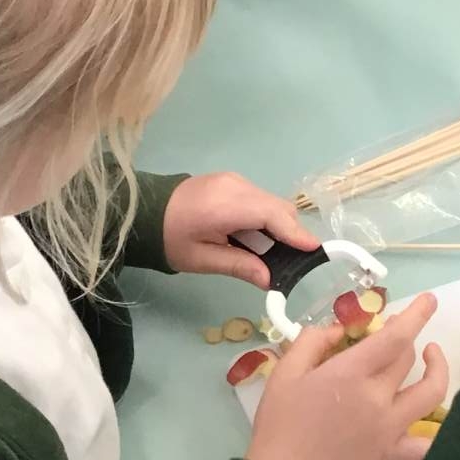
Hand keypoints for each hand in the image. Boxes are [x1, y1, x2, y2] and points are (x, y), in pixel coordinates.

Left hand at [162, 173, 318, 286]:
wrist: (144, 211)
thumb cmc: (170, 239)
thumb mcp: (201, 259)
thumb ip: (238, 266)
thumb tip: (269, 279)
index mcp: (227, 205)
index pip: (272, 215)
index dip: (296, 233)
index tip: (314, 250)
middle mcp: (236, 186)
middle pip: (278, 207)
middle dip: (290, 233)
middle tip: (291, 262)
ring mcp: (234, 180)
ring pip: (271, 203)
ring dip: (277, 226)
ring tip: (269, 254)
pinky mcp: (231, 182)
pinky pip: (259, 200)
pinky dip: (265, 218)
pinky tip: (255, 238)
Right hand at [246, 295, 448, 459]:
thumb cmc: (280, 422)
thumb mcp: (285, 371)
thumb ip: (312, 342)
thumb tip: (339, 329)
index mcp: (350, 373)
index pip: (395, 337)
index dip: (417, 315)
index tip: (428, 300)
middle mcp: (377, 398)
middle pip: (408, 358)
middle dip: (407, 338)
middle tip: (395, 333)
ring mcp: (390, 428)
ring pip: (431, 392)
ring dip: (438, 370)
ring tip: (432, 358)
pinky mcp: (391, 454)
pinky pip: (426, 444)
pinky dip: (437, 433)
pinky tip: (433, 418)